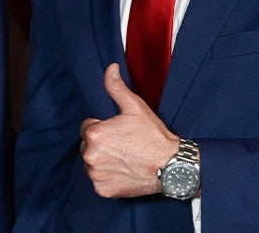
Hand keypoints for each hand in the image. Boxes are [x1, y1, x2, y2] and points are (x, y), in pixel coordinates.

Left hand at [79, 64, 179, 198]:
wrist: (170, 166)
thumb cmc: (153, 136)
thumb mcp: (135, 107)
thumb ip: (117, 87)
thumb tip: (110, 68)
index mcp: (94, 134)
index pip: (87, 128)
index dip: (103, 128)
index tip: (118, 132)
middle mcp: (90, 155)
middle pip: (88, 146)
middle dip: (101, 145)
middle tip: (123, 145)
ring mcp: (96, 174)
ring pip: (92, 164)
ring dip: (103, 161)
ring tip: (124, 158)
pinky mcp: (103, 190)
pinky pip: (99, 181)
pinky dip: (108, 178)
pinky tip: (124, 171)